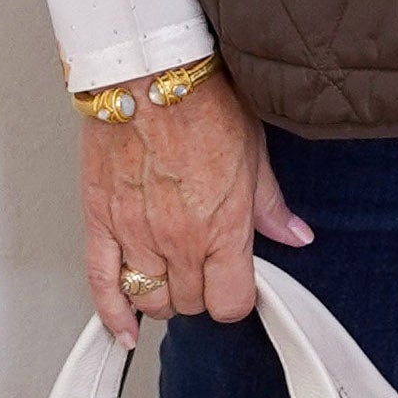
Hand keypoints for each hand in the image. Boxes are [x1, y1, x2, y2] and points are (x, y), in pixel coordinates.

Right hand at [80, 68, 312, 339]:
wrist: (149, 71)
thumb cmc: (200, 101)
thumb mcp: (255, 153)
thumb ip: (272, 206)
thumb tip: (297, 235)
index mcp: (222, 228)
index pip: (231, 303)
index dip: (235, 298)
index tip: (234, 284)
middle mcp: (179, 240)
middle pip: (190, 303)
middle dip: (199, 293)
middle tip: (202, 269)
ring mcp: (135, 234)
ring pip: (150, 297)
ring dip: (162, 294)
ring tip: (169, 275)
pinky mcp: (100, 221)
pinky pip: (102, 283)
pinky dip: (112, 312)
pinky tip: (124, 327)